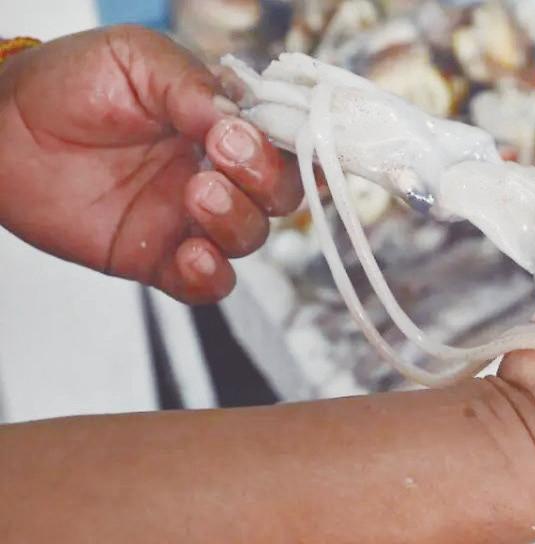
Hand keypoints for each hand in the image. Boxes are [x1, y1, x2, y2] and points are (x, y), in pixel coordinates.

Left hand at [0, 26, 300, 303]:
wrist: (2, 128)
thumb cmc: (70, 82)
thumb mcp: (137, 58)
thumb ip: (193, 86)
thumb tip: (237, 121)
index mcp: (225, 122)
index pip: (286, 140)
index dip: (295, 144)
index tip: (263, 133)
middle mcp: (217, 171)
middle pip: (280, 194)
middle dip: (265, 178)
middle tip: (224, 155)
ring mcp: (189, 217)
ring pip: (250, 237)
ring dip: (236, 220)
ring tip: (196, 193)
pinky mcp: (158, 257)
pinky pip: (207, 283)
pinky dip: (211, 277)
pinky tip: (192, 256)